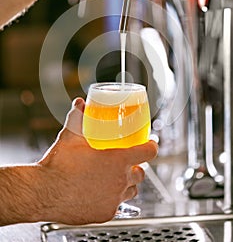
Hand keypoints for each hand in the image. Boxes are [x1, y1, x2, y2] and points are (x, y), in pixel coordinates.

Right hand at [38, 98, 157, 224]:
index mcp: (117, 160)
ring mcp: (114, 199)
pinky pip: (117, 204)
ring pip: (130, 190)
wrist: (43, 193)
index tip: (150, 143)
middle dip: (136, 166)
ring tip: (113, 177)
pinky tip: (100, 192)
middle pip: (140, 173)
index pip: (147, 152)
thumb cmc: (58, 167)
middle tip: (125, 161)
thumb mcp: (70, 136)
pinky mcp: (106, 213)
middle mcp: (120, 181)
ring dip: (126, 183)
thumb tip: (80, 104)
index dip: (151, 146)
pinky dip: (113, 198)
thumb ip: (78, 117)